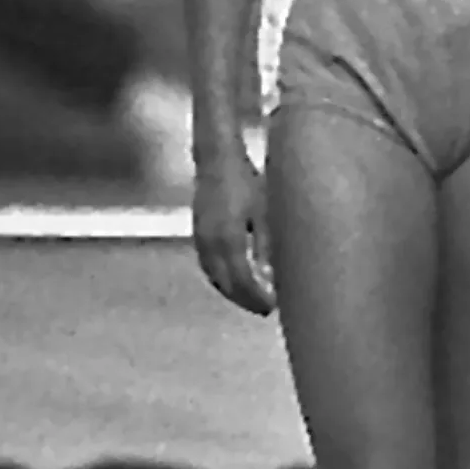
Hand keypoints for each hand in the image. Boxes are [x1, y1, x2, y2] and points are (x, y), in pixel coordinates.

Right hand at [192, 147, 275, 317]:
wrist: (216, 159)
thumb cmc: (246, 181)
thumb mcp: (264, 212)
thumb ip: (265, 246)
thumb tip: (271, 277)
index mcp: (229, 240)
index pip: (242, 282)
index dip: (256, 298)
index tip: (272, 307)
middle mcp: (210, 244)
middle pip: (226, 284)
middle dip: (245, 300)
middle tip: (266, 309)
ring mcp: (200, 239)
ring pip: (214, 277)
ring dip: (232, 292)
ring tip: (251, 299)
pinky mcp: (197, 234)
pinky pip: (207, 266)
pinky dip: (220, 278)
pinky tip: (233, 280)